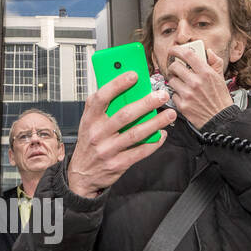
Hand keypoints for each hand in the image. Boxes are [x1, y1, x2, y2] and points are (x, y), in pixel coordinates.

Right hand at [67, 72, 175, 198]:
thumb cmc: (89, 144)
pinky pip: (140, 152)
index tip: (134, 75)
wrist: (81, 175)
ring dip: (155, 122)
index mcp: (89, 119)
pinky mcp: (117, 164)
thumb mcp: (89, 123)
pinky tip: (162, 134)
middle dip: (146, 103)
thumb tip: (127, 89)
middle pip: (125, 115)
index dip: (118, 84)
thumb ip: (103, 107)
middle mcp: (97, 134)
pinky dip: (153, 142)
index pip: (102, 97)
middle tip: (161, 95)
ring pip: (135, 133)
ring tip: (169, 114)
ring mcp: (107, 150)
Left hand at [164, 45, 231, 128]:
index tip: (173, 50)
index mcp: (206, 73)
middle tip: (175, 69)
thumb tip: (209, 52)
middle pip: (174, 66)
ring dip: (174, 81)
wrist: (219, 119)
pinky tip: (185, 96)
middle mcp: (196, 82)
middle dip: (173, 67)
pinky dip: (177, 94)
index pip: (187, 54)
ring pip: (171, 80)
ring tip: (181, 84)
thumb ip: (215, 62)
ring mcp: (188, 94)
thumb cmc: (220, 99)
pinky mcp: (182, 105)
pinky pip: (173, 94)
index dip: (177, 50)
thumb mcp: (221, 78)